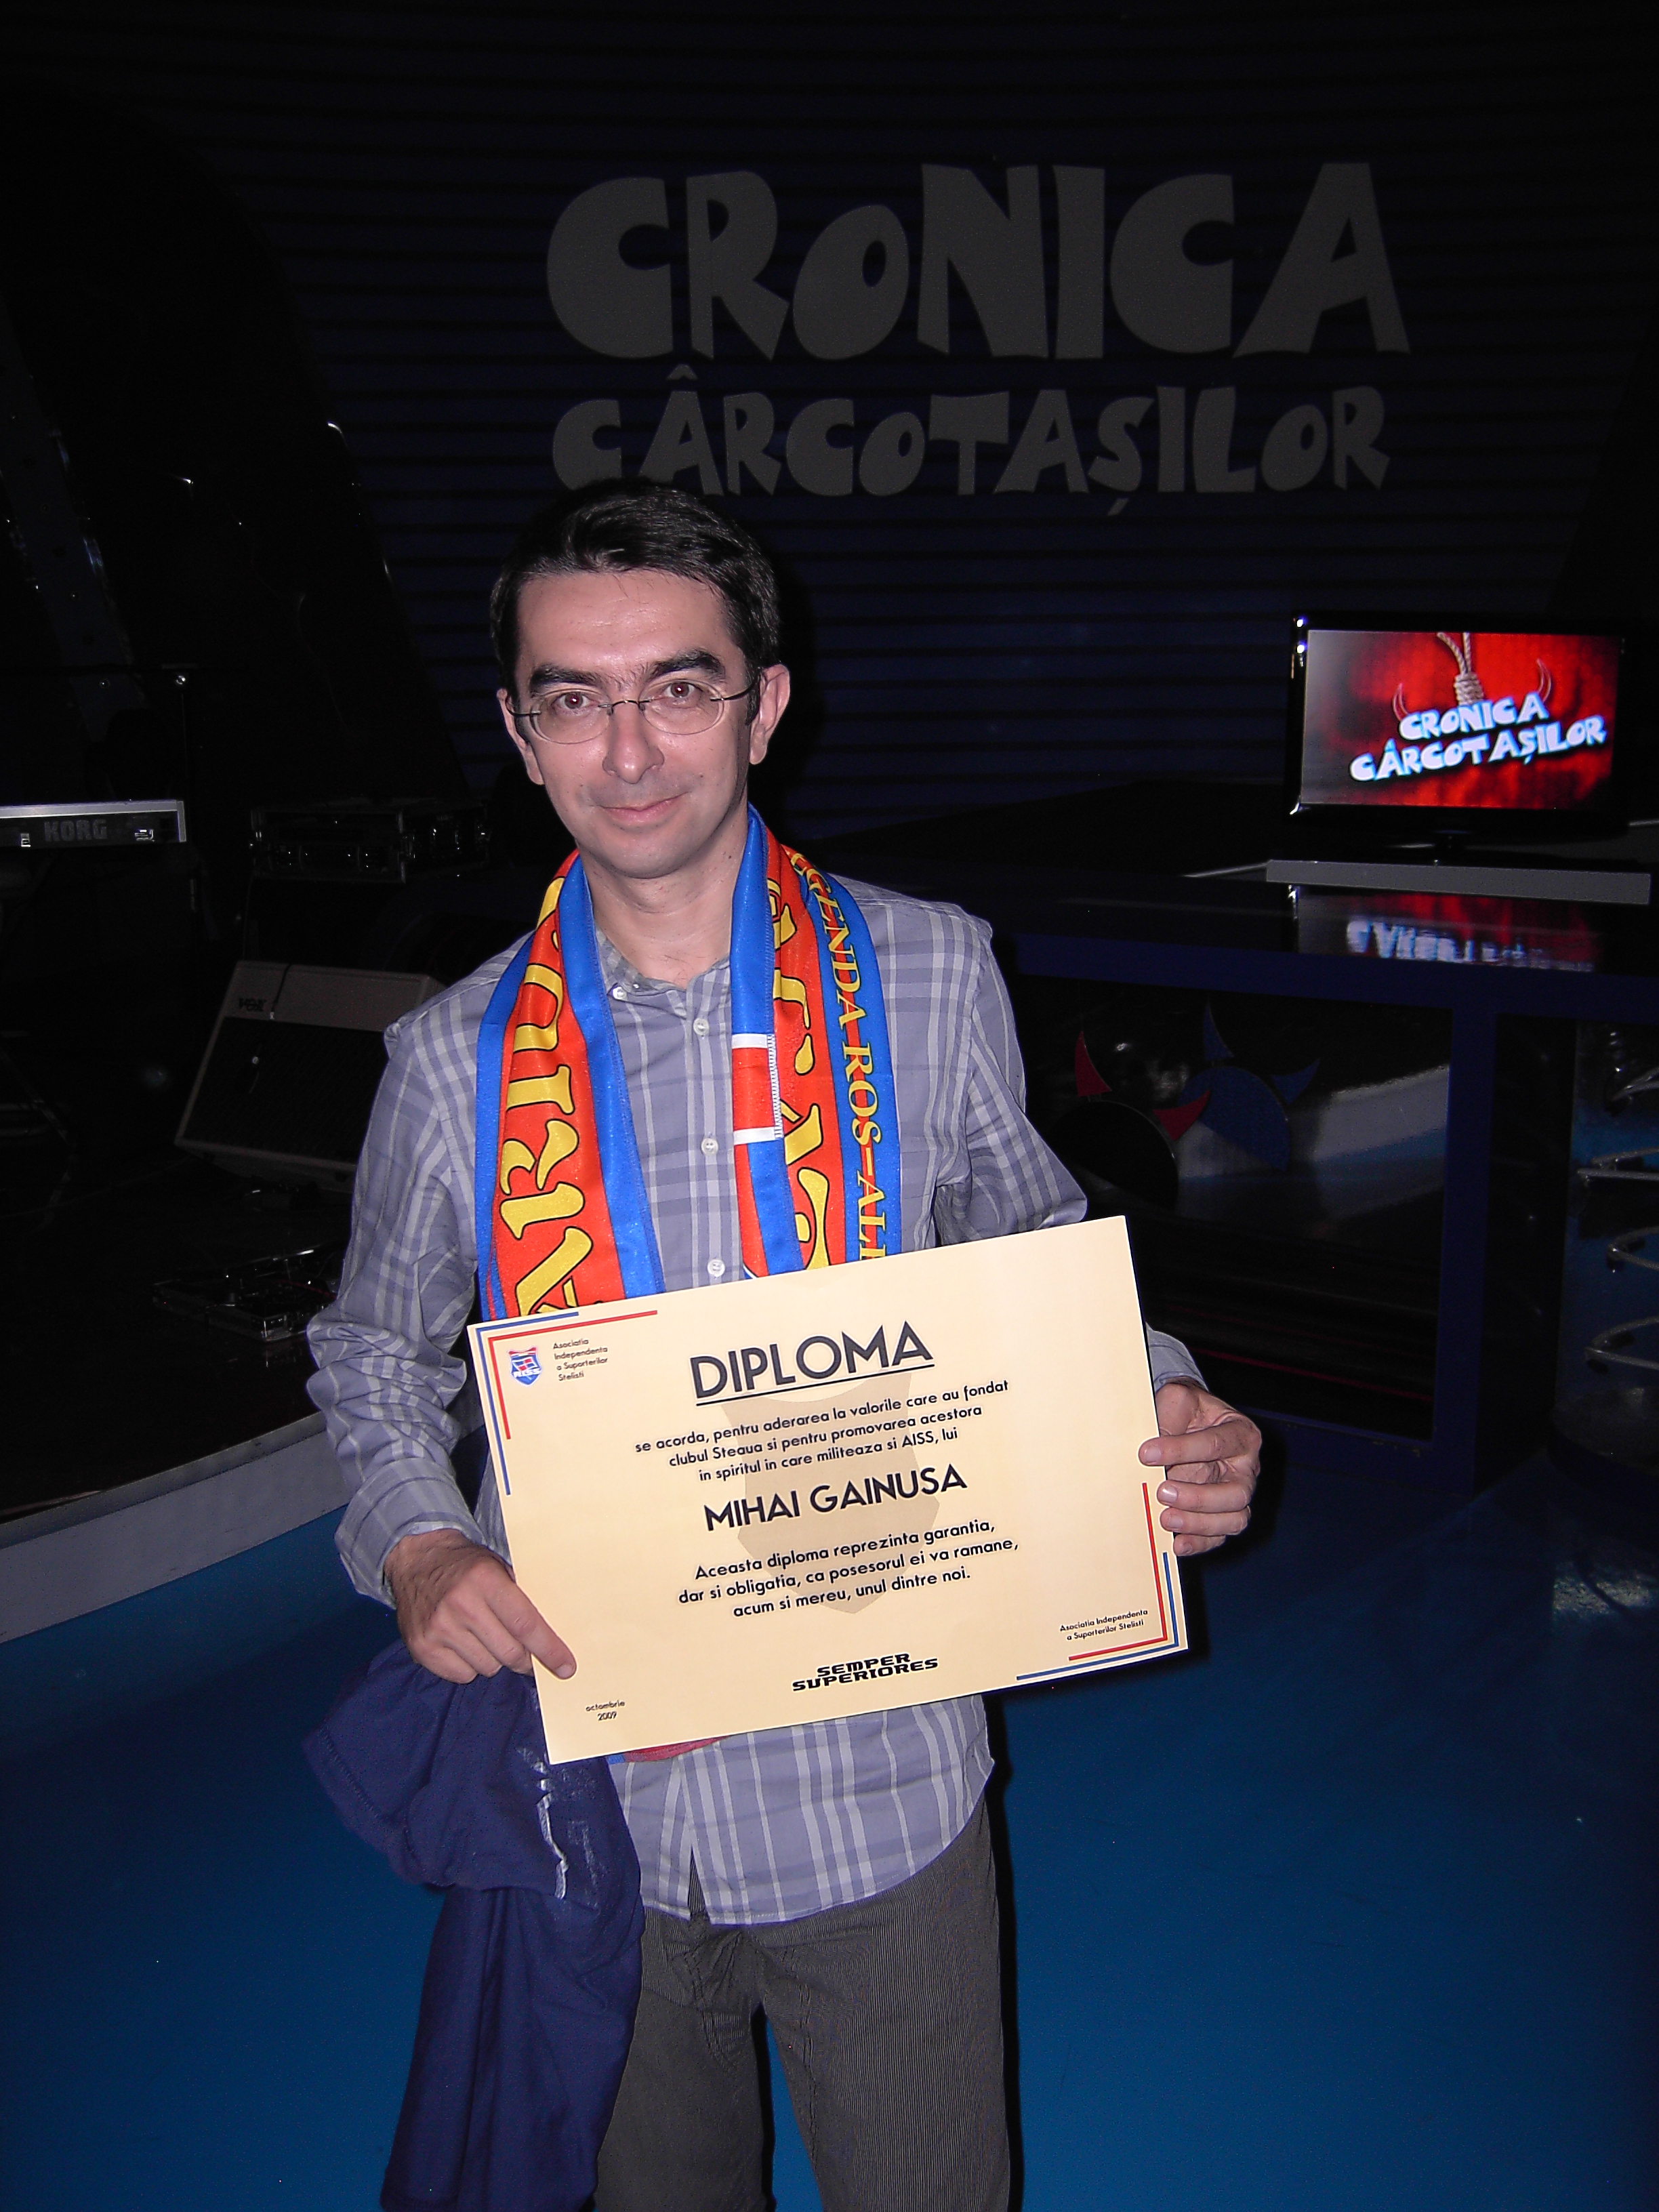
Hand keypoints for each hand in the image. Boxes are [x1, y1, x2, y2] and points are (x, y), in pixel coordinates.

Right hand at [385, 1529, 575, 1683]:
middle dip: (524, 1659)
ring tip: (485, 1636)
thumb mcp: (497, 1567)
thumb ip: (520, 1598)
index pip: (526, 1624)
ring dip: (495, 1659)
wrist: (415, 1560)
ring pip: (487, 1667)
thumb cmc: (465, 1565)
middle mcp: (461, 1605)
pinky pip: (462, 1675)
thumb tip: (551, 1636)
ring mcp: (439, 1629)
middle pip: (509, 1652)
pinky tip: (464, 1644)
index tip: (566, 1666)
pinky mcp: (423, 1648)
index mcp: (485, 1581)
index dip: (549, 1649)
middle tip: (525, 1653)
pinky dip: (470, 1666)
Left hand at [1139, 1383, 1260, 1556]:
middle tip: (1162, 1492)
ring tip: (1165, 1518)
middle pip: (1236, 1493)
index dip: (1181, 1450)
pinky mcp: (1224, 1515)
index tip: (1146, 1453)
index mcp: (1241, 1434)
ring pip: (1233, 1519)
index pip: (1216, 1444)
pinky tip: (1176, 1543)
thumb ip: (1169, 1415)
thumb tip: (1151, 1449)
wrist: (1188, 1421)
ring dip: (1199, 1523)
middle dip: (1198, 1497)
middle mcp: (1246, 1468)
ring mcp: (1238, 1494)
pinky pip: (1219, 1536)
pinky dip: (1199, 1543)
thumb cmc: (1186, 1411)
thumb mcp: (1179, 1399)